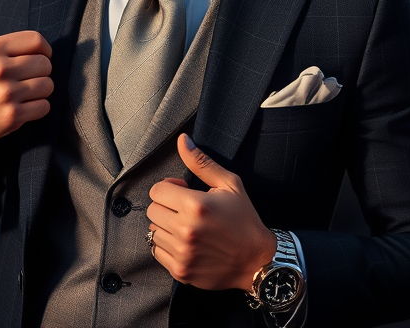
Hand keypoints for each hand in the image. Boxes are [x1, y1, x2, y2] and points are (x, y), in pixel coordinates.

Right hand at [0, 31, 53, 155]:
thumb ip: (12, 46)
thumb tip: (46, 49)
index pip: (36, 40)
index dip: (43, 50)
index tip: (38, 58)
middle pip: (45, 63)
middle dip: (41, 72)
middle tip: (27, 79)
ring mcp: (6, 93)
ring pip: (48, 85)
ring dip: (41, 91)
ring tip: (24, 93)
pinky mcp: (12, 115)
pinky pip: (44, 106)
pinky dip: (38, 108)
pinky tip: (23, 107)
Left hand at [147, 134, 275, 291]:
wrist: (256, 260)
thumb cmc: (244, 219)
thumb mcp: (228, 184)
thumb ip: (201, 162)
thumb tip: (182, 140)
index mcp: (196, 206)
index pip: (157, 191)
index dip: (169, 188)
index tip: (183, 192)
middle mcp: (186, 230)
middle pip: (152, 210)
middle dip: (166, 206)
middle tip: (185, 209)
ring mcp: (182, 253)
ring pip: (152, 231)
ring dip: (166, 226)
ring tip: (187, 226)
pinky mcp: (180, 270)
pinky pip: (156, 251)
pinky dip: (167, 245)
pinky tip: (186, 242)